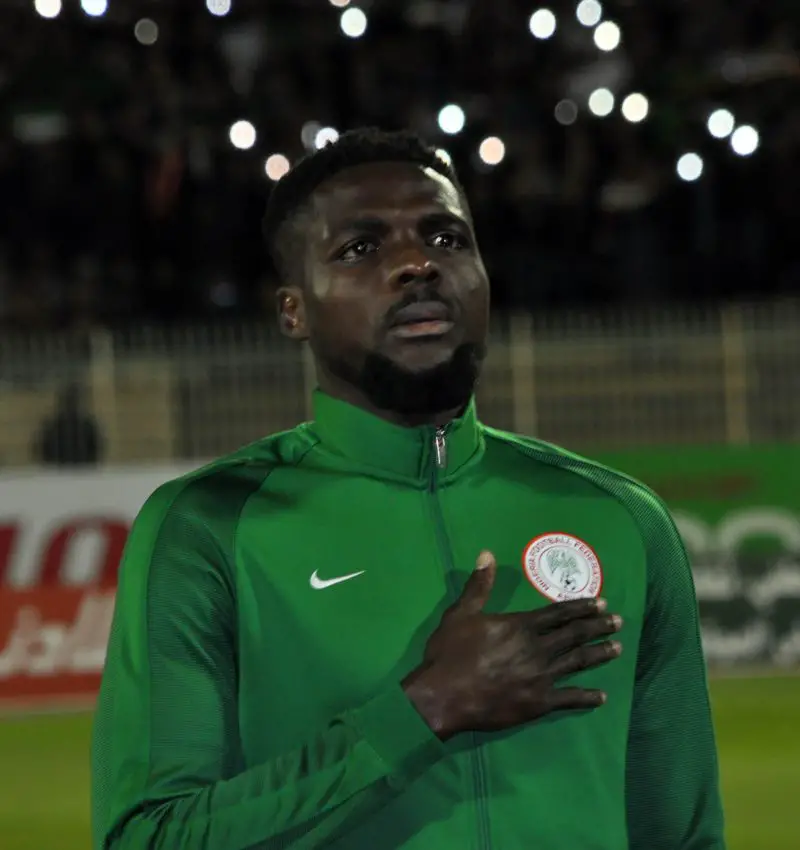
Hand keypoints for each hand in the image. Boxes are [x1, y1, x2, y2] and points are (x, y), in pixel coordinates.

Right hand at [403, 550, 622, 739]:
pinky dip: (587, 697)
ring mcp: (541, 677)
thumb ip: (479, 585)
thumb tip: (487, 554)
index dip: (580, 607)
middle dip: (598, 626)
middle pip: (574, 634)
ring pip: (578, 662)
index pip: (558, 613)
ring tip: (618, 648)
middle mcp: (537, 648)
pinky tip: (601, 696)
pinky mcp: (539, 703)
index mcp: (521, 626)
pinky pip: (569, 698)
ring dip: (599, 654)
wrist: (444, 695)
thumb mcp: (461, 613)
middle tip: (618, 621)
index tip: (600, 602)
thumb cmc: (450, 653)